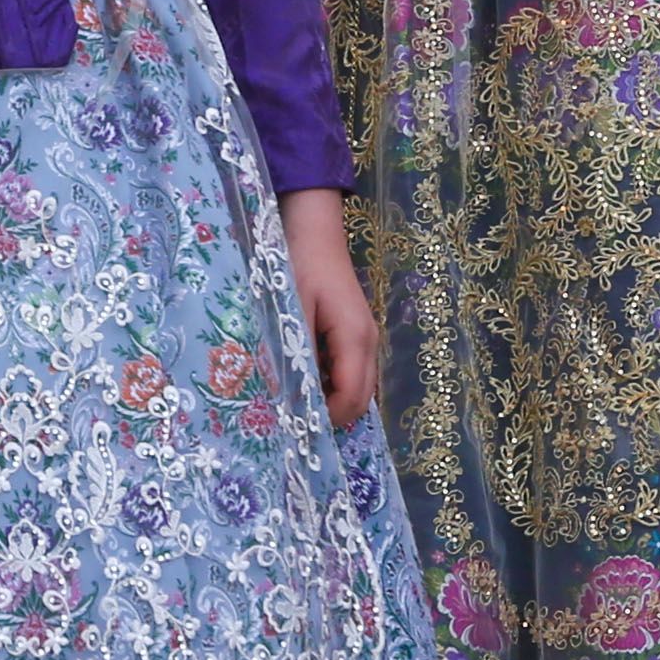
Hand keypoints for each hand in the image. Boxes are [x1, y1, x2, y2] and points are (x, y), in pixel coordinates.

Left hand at [279, 187, 378, 425]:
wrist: (313, 232)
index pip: (351, 398)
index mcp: (355, 339)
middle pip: (360, 400)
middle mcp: (368, 344)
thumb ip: (295, 354)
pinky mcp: (356, 334)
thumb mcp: (292, 311)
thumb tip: (292, 398)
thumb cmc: (300, 267)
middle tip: (293, 421)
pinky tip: (302, 378)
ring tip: (294, 401)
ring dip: (330, 400)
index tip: (294, 426)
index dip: (326, 419)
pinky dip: (331, 384)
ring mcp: (366, 339)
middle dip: (331, 416)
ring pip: (357, 388)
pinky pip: (350, 372)